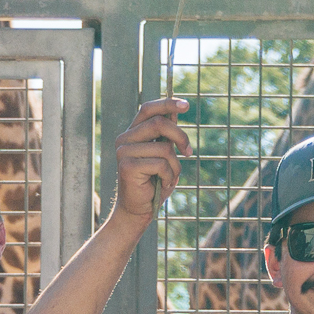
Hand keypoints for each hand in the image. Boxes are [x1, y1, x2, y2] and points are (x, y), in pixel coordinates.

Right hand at [111, 97, 187, 223]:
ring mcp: (124, 152)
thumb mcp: (163, 154)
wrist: (138, 209)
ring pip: (164, 148)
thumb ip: (166, 135)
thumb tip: (176, 111)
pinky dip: (169, 176)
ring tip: (169, 177)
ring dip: (175, 165)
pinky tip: (162, 183)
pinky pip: (160, 164)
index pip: (148, 109)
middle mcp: (124, 139)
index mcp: (132, 133)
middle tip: (189, 153)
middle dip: (180, 137)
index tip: (187, 105)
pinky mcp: (127, 166)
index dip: (167, 104)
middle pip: (159, 123)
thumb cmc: (153, 182)